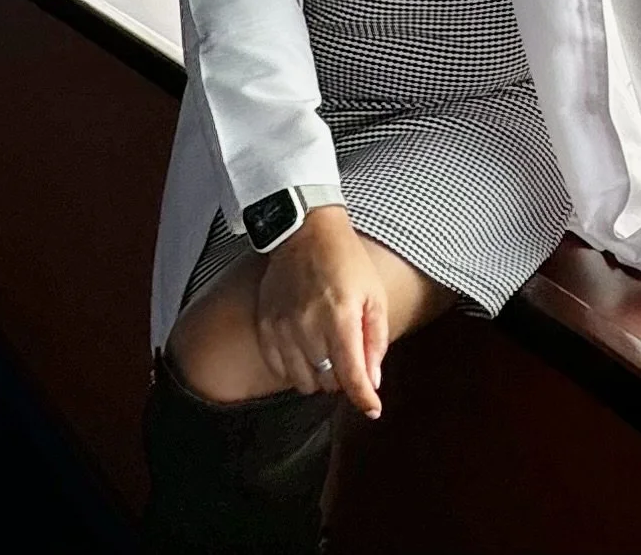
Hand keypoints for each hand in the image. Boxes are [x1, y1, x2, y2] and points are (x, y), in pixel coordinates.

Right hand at [255, 206, 387, 418]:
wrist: (305, 230)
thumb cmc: (346, 261)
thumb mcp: (373, 294)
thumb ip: (375, 339)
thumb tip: (373, 380)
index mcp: (341, 317)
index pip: (351, 376)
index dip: (364, 398)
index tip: (373, 409)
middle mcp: (308, 327)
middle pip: (328, 382)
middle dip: (344, 377)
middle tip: (349, 356)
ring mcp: (282, 328)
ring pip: (303, 381)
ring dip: (320, 376)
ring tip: (327, 351)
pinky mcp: (265, 326)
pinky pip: (279, 368)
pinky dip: (295, 368)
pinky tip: (305, 350)